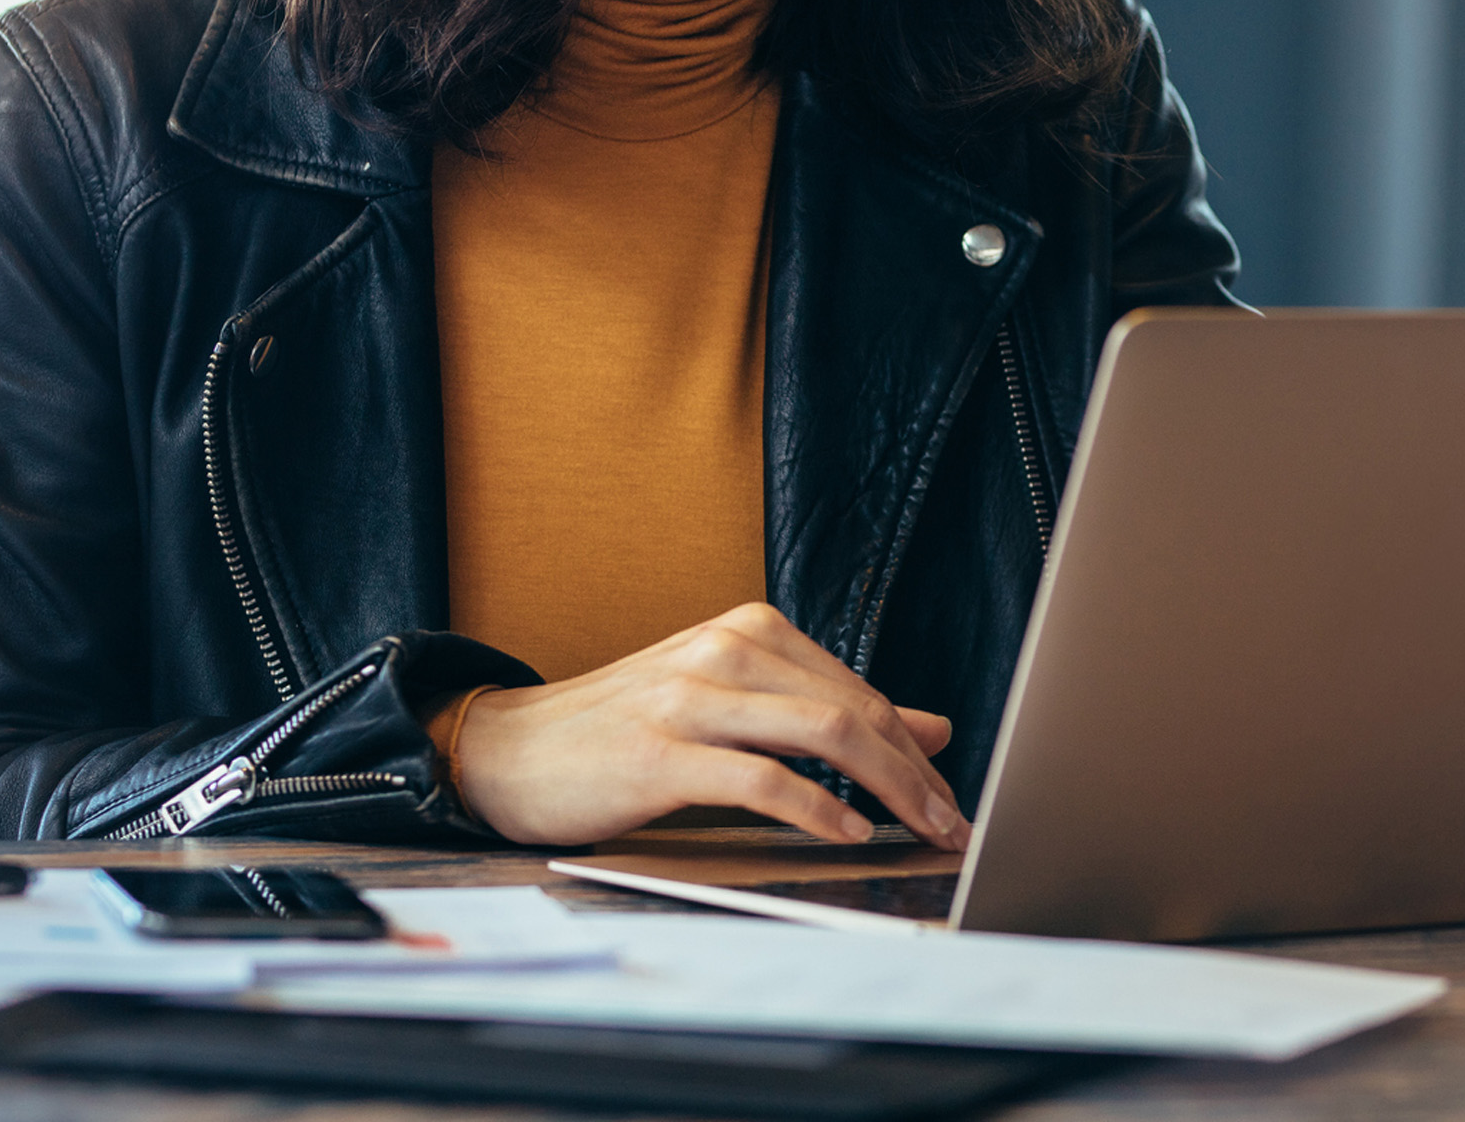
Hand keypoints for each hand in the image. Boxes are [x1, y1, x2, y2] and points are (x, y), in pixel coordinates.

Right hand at [453, 602, 969, 850]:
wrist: (512, 747)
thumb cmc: (627, 729)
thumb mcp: (734, 704)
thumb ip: (825, 710)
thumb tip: (930, 728)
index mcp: (750, 631)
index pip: (860, 690)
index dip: (915, 750)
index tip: (950, 798)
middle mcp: (728, 649)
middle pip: (853, 709)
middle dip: (916, 774)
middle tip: (952, 825)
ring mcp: (693, 696)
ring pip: (822, 734)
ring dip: (887, 789)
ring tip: (919, 831)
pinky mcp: (660, 753)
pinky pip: (760, 778)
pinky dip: (815, 808)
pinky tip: (846, 832)